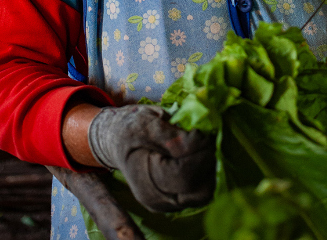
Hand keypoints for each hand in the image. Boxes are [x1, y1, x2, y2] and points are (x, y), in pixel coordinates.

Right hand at [88, 104, 215, 212]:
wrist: (117, 140)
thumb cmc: (130, 128)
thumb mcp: (144, 123)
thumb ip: (169, 135)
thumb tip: (194, 142)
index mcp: (144, 180)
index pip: (184, 174)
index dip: (198, 150)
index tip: (197, 130)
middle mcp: (157, 199)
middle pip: (199, 188)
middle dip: (207, 158)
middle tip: (202, 136)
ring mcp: (169, 203)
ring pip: (205, 191)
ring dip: (210, 166)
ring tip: (199, 144)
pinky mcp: (179, 200)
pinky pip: (203, 190)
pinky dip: (207, 172)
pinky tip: (198, 154)